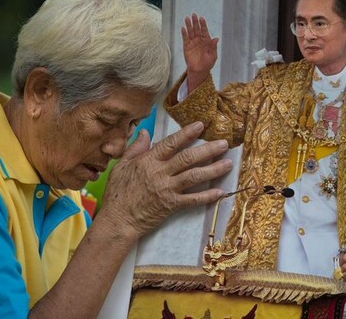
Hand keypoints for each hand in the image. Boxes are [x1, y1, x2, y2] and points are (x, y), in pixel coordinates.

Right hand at [101, 121, 230, 237]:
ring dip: (213, 169)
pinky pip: (193, 200)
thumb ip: (135, 148)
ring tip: (228, 164)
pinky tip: (221, 191)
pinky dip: (208, 196)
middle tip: (224, 144)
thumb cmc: (118, 193)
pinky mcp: (171, 205)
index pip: (171, 143)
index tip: (201, 125)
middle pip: (188, 158)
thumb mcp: (121, 166)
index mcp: (148, 161)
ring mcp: (167, 189)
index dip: (186, 133)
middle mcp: (160, 173)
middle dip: (208, 149)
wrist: (118, 220)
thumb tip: (146, 132)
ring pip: (194, 176)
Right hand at [181, 13, 218, 91]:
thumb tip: (216, 39)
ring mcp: (192, 42)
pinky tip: (183, 28)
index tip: (202, 18)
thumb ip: (213, 47)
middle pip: (197, 29)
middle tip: (193, 15)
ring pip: (190, 32)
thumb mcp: (213, 56)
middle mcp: (199, 40)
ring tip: (187, 18)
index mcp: (206, 41)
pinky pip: (185, 38)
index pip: (204, 31)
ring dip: (189, 25)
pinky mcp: (186, 46)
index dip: (203, 25)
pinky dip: (184, 33)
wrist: (199, 71)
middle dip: (195, 22)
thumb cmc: (207, 63)